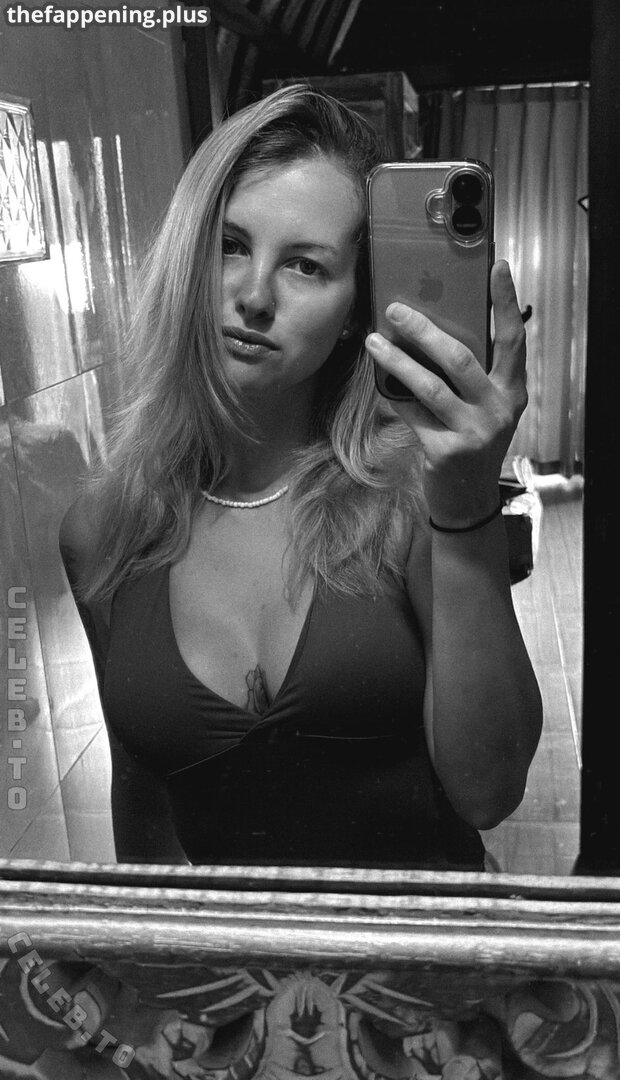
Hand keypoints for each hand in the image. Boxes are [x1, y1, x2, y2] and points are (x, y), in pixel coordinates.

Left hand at [365, 260, 526, 527]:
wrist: (468, 500)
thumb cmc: (471, 442)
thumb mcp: (483, 408)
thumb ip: (471, 376)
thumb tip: (430, 330)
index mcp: (512, 391)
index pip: (514, 338)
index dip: (506, 301)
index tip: (497, 266)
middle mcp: (498, 409)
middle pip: (460, 358)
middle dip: (424, 330)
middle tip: (395, 309)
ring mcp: (474, 431)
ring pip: (429, 385)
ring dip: (396, 361)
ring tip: (373, 342)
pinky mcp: (446, 450)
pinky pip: (412, 414)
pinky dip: (393, 397)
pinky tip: (378, 381)